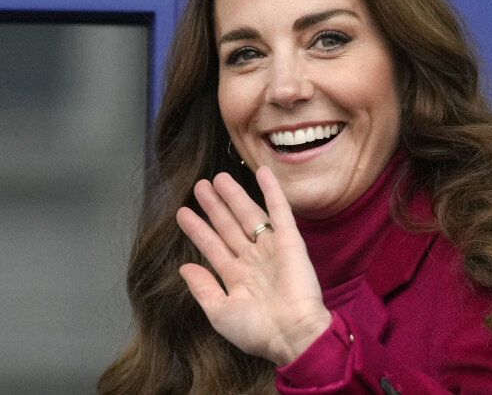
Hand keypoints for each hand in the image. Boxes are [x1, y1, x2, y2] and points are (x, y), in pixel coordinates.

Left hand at [176, 166, 331, 365]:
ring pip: (249, 214)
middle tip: (200, 186)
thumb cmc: (257, 330)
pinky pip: (280, 210)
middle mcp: (252, 258)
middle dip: (213, 206)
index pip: (212, 245)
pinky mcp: (290, 240)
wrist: (294, 334)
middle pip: (228, 225)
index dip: (197, 229)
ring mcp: (270, 247)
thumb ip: (202, 287)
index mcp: (236, 276)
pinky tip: (263, 172)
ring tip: (218, 178)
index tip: (183, 212)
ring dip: (235, 195)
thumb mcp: (220, 312)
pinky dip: (272, 190)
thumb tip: (183, 268)